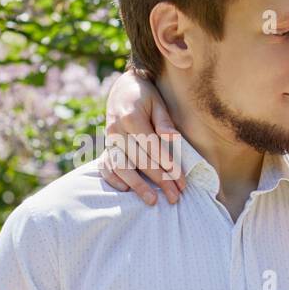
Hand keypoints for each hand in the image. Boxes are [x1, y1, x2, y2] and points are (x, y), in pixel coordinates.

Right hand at [99, 69, 186, 205]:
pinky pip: (105, 165)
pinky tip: (125, 190)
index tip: (182, 183)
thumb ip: (164, 121)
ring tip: (152, 201)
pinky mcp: (106, 145)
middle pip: (140, 161)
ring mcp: (109, 139)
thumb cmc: (146, 96)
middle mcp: (116, 130)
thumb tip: (172, 137)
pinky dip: (113, 178)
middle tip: (174, 198)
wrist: (123, 88)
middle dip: (159, 181)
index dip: (169, 167)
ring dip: (137, 185)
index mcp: (131, 118)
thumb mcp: (157, 102)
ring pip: (121, 166)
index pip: (153, 148)